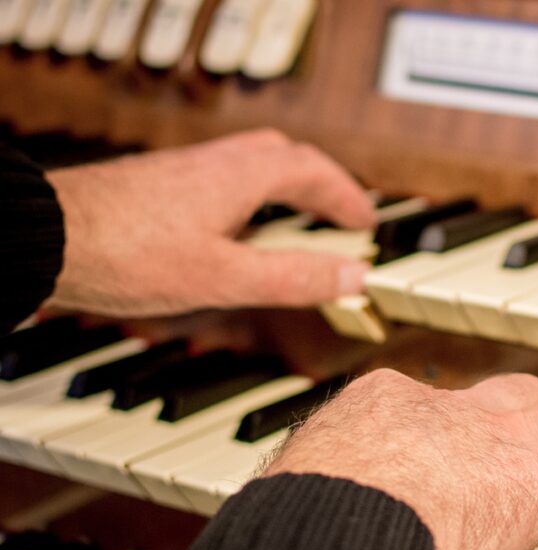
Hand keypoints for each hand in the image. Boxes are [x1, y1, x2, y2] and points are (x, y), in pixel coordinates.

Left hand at [46, 128, 374, 316]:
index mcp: (240, 177)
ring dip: (284, 189)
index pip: (313, 171)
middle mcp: (214, 163)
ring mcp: (183, 171)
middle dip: (320, 184)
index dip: (346, 196)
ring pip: (251, 165)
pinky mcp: (158, 186)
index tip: (366, 221)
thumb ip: (293, 278)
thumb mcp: (225, 277)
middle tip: (338, 215)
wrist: (44, 240)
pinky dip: (249, 198)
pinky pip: (222, 179)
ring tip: (294, 227)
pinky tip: (235, 234)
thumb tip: (353, 276)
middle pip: (284, 157)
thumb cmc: (126, 254)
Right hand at [264, 369, 537, 549]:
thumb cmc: (300, 517)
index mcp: (390, 403)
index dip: (458, 429)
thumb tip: (306, 509)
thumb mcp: (299, 483)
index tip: (461, 455)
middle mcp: (455, 409)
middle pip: (517, 392)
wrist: (332, 523)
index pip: (438, 403)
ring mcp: (504, 440)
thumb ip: (320, 484)